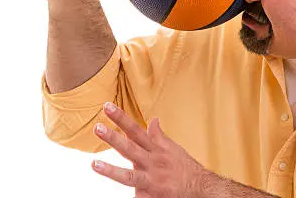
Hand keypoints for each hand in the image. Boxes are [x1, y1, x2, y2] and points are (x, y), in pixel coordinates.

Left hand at [92, 102, 209, 197]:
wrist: (202, 190)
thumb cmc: (185, 168)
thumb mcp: (173, 149)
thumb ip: (158, 136)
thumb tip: (152, 120)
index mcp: (155, 150)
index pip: (135, 130)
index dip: (121, 118)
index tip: (106, 106)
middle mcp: (152, 163)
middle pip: (130, 149)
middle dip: (113, 138)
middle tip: (97, 127)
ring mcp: (151, 181)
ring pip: (129, 176)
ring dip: (111, 171)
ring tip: (94, 165)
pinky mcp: (151, 197)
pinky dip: (134, 197)